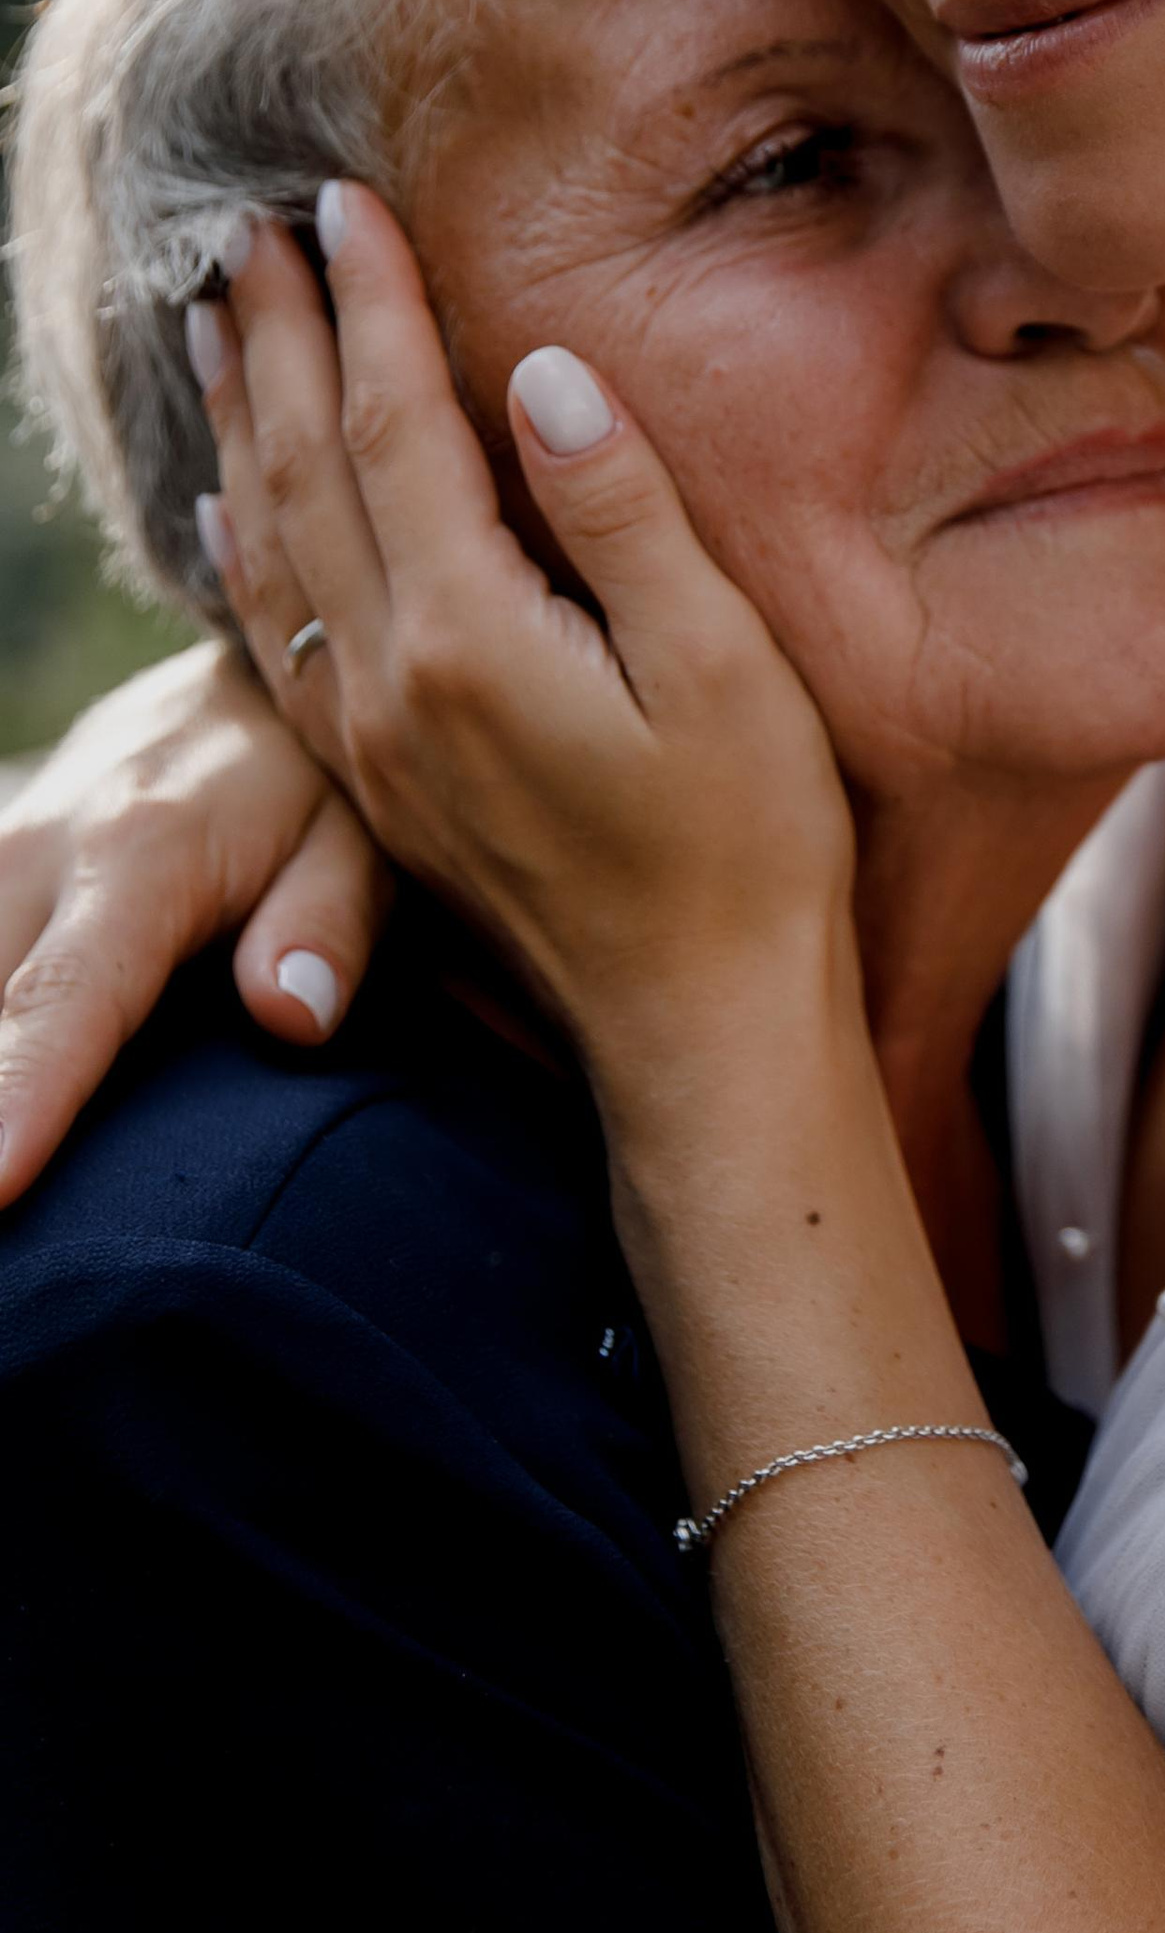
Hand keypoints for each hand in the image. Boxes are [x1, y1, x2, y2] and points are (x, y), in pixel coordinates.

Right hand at [0, 644, 393, 1206]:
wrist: (236, 684)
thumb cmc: (315, 782)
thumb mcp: (361, 836)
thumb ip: (330, 924)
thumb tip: (293, 1017)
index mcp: (138, 857)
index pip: (65, 999)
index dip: (24, 1097)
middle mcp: (40, 855)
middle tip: (17, 1249)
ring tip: (8, 1195)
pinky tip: (1, 1100)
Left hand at [190, 185, 853, 1083]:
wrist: (704, 1033)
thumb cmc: (751, 850)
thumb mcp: (722, 666)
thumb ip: (620, 512)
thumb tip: (540, 370)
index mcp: (471, 638)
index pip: (393, 426)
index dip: (368, 304)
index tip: (346, 199)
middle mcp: (389, 686)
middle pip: (305, 468)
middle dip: (277, 334)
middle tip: (249, 224)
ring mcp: (370, 746)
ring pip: (271, 543)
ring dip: (238, 420)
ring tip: (216, 320)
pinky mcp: (380, 791)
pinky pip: (273, 635)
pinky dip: (243, 543)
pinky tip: (229, 502)